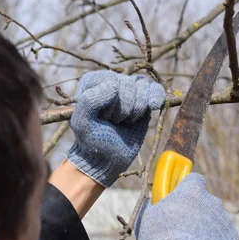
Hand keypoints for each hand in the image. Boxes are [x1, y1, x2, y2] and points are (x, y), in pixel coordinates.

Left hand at [67, 71, 164, 187]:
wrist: (107, 158)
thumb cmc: (91, 140)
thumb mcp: (82, 123)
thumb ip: (90, 100)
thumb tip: (114, 84)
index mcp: (93, 82)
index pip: (112, 81)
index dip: (111, 103)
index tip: (103, 118)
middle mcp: (112, 81)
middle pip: (130, 84)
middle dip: (125, 109)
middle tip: (114, 122)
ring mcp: (130, 90)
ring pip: (144, 86)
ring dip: (137, 109)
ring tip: (125, 121)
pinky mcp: (144, 100)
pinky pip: (156, 89)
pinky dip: (157, 97)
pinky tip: (153, 106)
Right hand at [134, 173, 238, 239]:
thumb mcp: (147, 218)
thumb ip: (153, 204)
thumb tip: (152, 201)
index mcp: (192, 190)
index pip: (194, 179)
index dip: (186, 187)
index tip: (179, 196)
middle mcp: (212, 201)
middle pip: (205, 201)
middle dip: (196, 210)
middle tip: (181, 226)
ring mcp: (224, 219)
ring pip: (215, 220)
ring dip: (205, 227)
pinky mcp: (232, 238)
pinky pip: (222, 237)